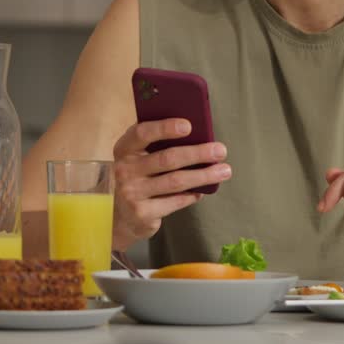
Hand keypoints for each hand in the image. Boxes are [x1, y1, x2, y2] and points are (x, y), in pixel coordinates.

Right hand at [111, 118, 231, 250]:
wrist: (119, 217)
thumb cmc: (137, 178)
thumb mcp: (137, 158)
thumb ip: (156, 146)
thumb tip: (197, 136)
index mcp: (124, 149)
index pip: (142, 133)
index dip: (165, 127)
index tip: (189, 125)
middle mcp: (124, 170)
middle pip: (167, 158)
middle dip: (197, 153)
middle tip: (220, 150)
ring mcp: (132, 193)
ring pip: (176, 181)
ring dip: (203, 175)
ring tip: (224, 171)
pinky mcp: (142, 213)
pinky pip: (175, 201)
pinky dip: (192, 195)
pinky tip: (203, 191)